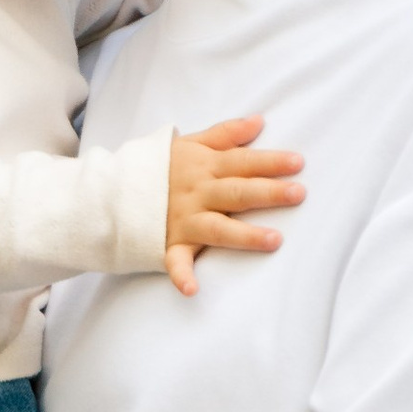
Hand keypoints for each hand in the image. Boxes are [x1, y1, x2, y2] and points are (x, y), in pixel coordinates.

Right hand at [165, 115, 304, 296]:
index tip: (298, 163)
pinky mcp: (169, 244)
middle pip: (237, 192)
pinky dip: (181, 275)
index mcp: (204, 167)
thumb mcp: (190, 144)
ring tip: (274, 240)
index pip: (242, 162)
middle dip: (267, 193)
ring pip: (218, 228)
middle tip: (298, 193)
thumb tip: (259, 121)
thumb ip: (225, 134)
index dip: (270, 162)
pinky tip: (192, 290)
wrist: (114, 191)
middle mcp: (197, 194)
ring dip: (244, 235)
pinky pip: (175, 261)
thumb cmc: (159, 168)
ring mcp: (184, 220)